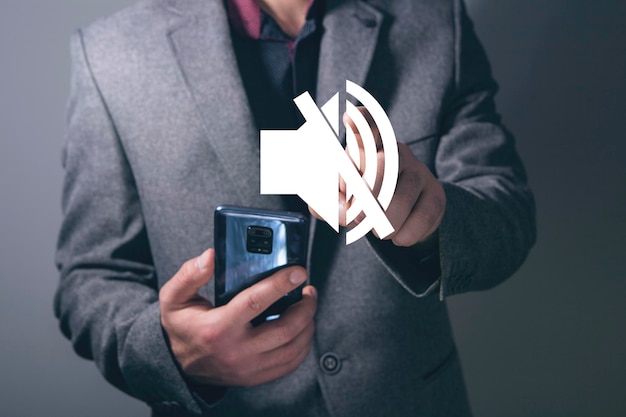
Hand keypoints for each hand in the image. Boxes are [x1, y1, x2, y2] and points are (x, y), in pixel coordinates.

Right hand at [159, 249, 316, 386]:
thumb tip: (211, 256)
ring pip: (293, 348)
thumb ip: (190, 274)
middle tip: (308, 290)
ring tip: (307, 306)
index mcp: (218, 328)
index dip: (280, 284)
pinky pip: (290, 363)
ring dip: (308, 324)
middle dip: (305, 306)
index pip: (256, 302)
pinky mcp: (256, 377)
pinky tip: (302, 328)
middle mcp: (236, 351)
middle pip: (285, 329)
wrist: (176, 365)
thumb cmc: (180, 327)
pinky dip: (303, 344)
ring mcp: (249, 368)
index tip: (298, 272)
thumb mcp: (174, 298)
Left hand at [311, 108, 445, 246]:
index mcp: (368, 146)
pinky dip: (404, 235)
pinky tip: (398, 236)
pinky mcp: (436, 194)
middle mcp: (395, 152)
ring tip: (377, 229)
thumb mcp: (340, 199)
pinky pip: (421, 218)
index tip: (348, 119)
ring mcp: (419, 171)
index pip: (366, 124)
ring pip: (398, 200)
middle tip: (355, 219)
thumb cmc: (363, 201)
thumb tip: (333, 209)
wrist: (402, 218)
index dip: (358, 121)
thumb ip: (328, 202)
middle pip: (379, 168)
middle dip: (362, 201)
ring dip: (382, 226)